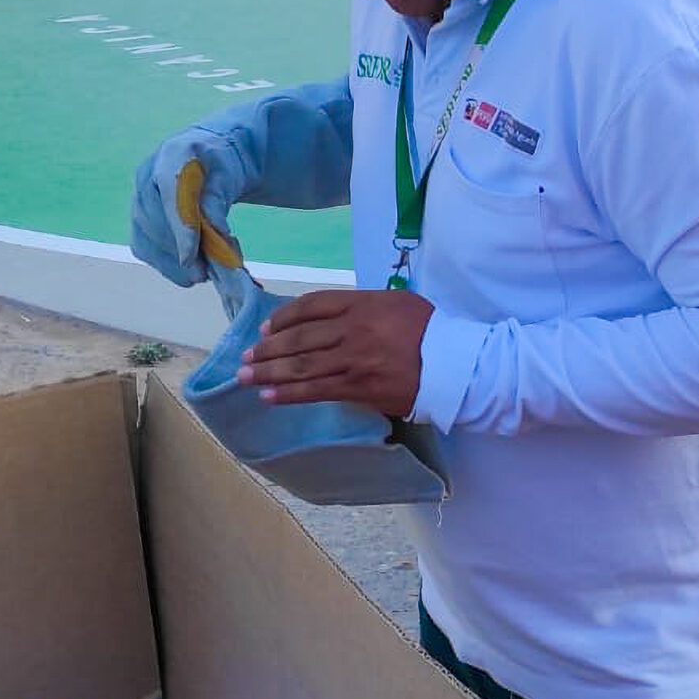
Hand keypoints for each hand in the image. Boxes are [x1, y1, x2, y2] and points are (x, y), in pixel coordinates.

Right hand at [130, 133, 246, 288]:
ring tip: (200, 274)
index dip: (180, 227)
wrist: (207, 163)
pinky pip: (144, 248)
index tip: (190, 257)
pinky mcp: (137, 221)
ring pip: (146, 239)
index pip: (171, 193)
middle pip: (154, 220)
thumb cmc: (219, 168)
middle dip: (178, 251)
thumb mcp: (227, 178)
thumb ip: (217, 202)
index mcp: (173, 155)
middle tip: (204, 273)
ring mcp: (137, 199)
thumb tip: (215, 233)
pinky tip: (185, 273)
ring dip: (172, 263)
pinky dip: (165, 265)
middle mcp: (146, 176)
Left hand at [241, 288, 433, 416]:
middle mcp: (352, 328)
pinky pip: (316, 390)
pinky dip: (289, 393)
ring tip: (246, 378)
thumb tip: (327, 320)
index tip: (266, 330)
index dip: (283, 318)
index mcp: (361, 303)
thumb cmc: (428, 330)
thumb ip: (360, 306)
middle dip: (267, 349)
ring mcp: (353, 359)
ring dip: (269, 372)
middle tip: (246, 359)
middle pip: (298, 337)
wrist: (452, 363)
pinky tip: (270, 396)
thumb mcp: (395, 302)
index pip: (310, 306)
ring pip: (301, 365)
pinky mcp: (358, 388)